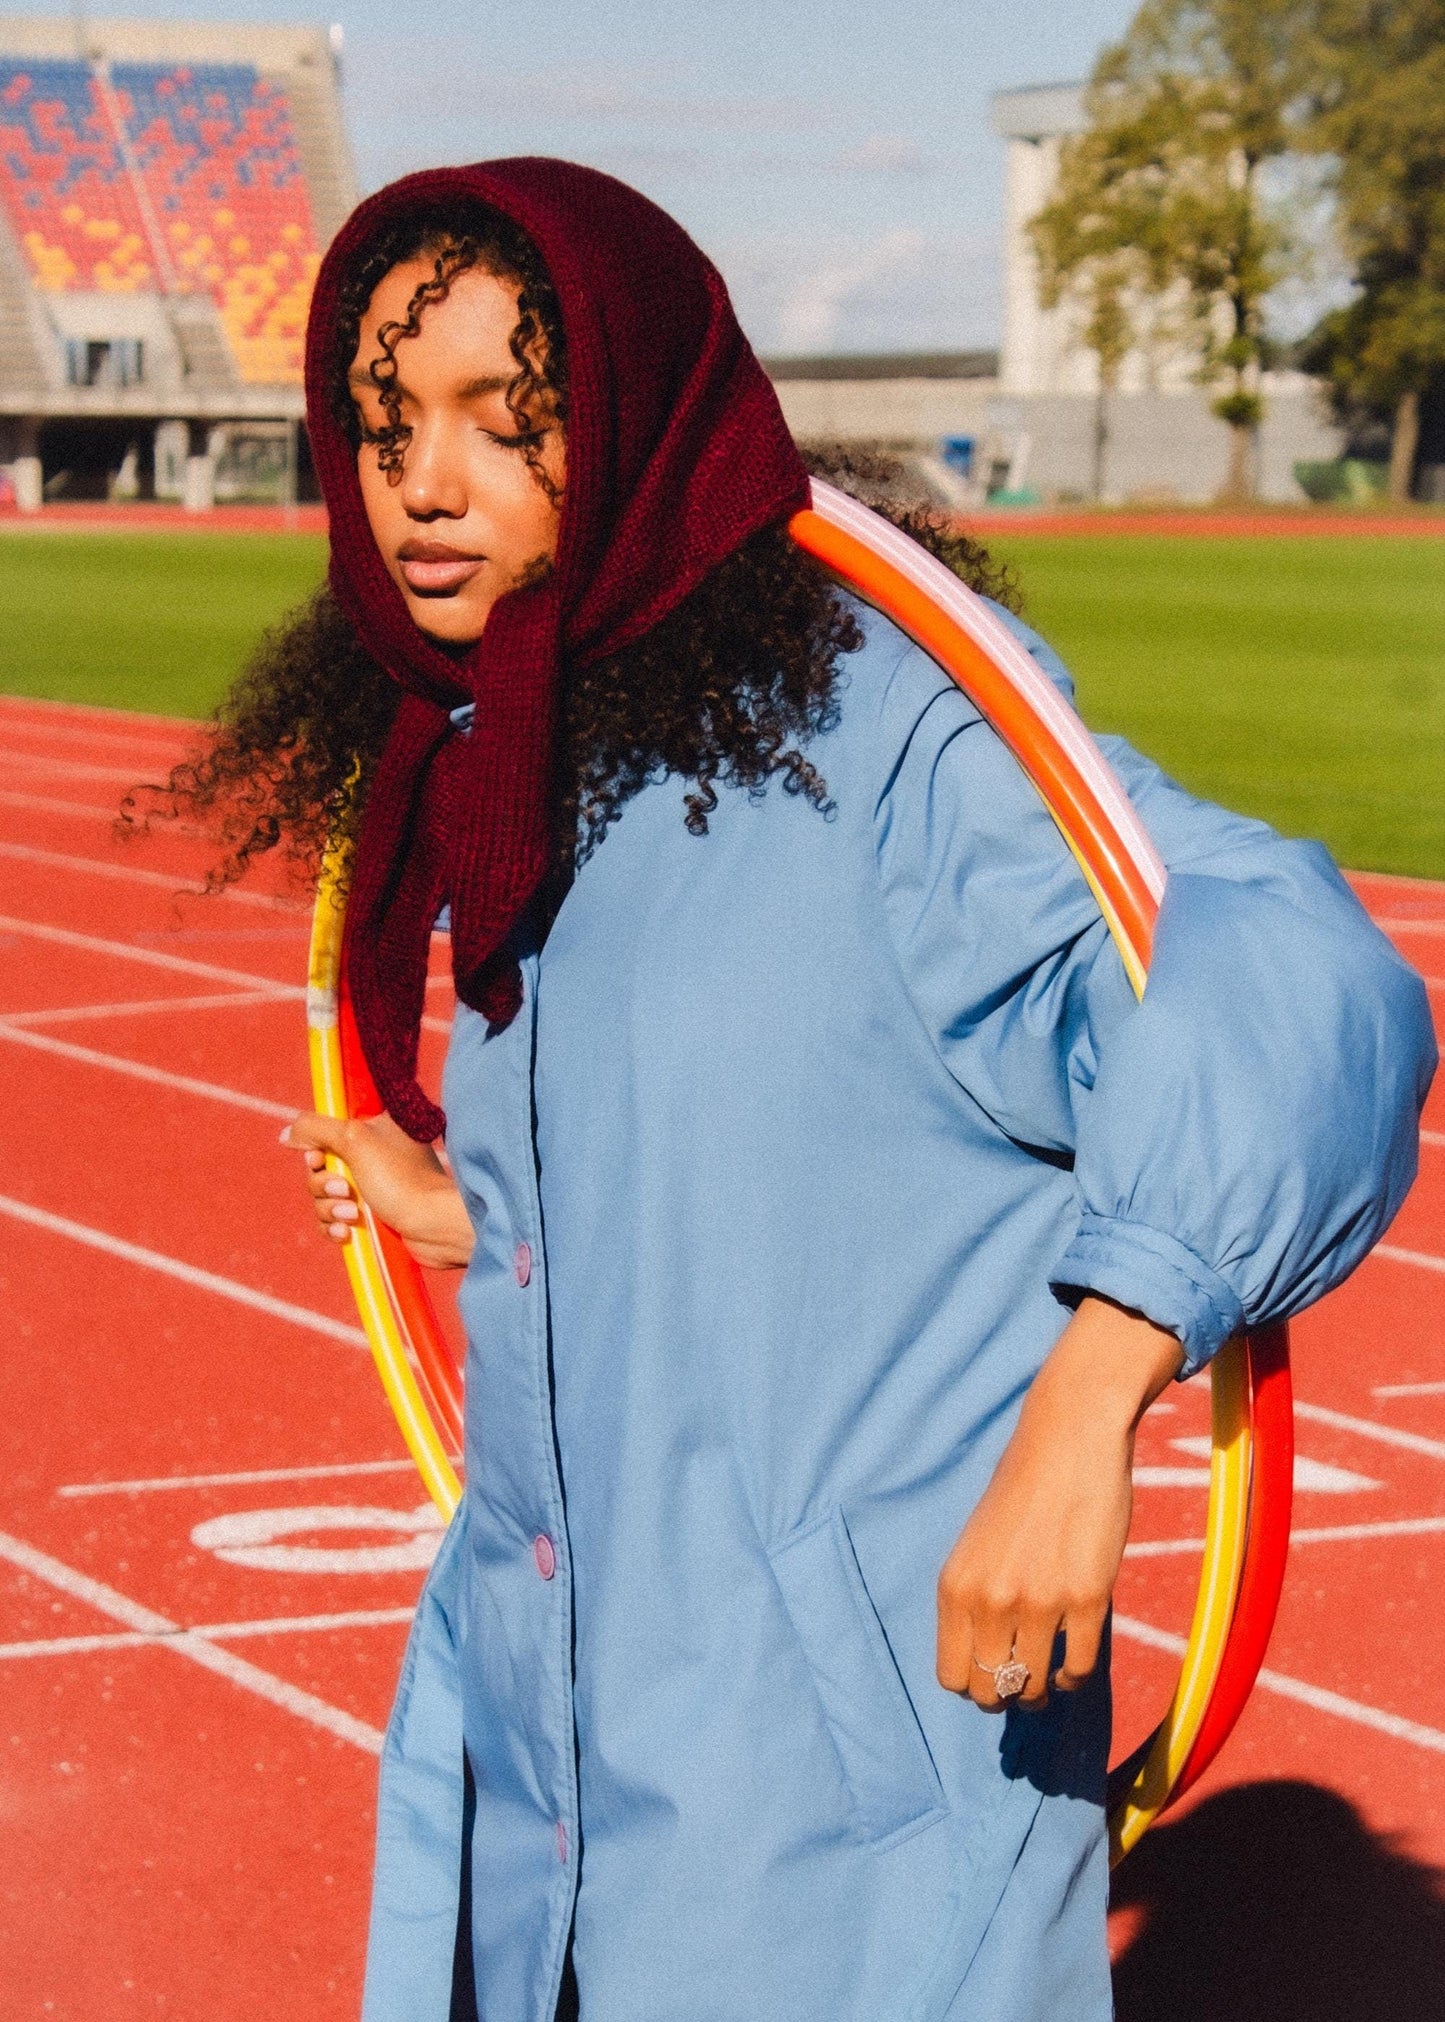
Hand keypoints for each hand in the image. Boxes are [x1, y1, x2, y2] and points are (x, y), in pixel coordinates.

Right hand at [282, 1111, 475, 1270]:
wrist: (434, 1226)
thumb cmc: (401, 1180)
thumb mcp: (354, 1140)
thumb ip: (316, 1128)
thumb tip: (287, 1134)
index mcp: (372, 1131)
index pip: (324, 1134)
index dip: (314, 1151)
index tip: (318, 1159)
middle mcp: (371, 1157)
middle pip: (318, 1170)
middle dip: (323, 1185)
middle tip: (345, 1190)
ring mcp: (371, 1189)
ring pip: (324, 1199)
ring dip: (330, 1209)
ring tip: (355, 1215)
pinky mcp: (371, 1218)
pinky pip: (334, 1222)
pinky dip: (335, 1227)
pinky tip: (347, 1232)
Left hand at [936, 1296, 1182, 1712]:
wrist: (1069, 1439)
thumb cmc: (1024, 1490)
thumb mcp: (978, 1546)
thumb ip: (976, 1599)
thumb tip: (984, 1662)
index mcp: (955, 1586)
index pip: (951, 1677)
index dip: (972, 1685)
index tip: (991, 1674)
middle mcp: (990, 1599)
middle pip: (989, 1692)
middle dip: (1007, 1694)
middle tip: (1024, 1679)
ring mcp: (1039, 1602)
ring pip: (1035, 1688)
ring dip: (1044, 1689)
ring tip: (1051, 1674)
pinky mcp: (1087, 1599)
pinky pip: (1080, 1669)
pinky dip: (1077, 1676)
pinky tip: (1074, 1659)